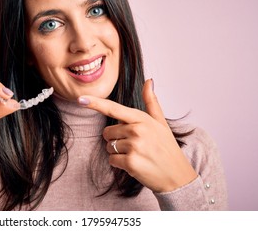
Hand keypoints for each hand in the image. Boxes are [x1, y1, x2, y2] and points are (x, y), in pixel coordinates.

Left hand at [78, 79, 196, 192]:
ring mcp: (134, 146)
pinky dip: (119, 164)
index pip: (114, 109)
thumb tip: (148, 81)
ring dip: (118, 152)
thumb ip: (151, 102)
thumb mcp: (161, 123)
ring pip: (109, 147)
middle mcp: (137, 130)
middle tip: (135, 146)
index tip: (80, 99)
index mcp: (142, 119)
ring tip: (137, 155)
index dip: (95, 103)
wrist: (178, 176)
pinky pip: (111, 160)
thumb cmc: (167, 148)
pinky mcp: (130, 162)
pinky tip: (134, 164)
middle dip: (116, 139)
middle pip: (107, 132)